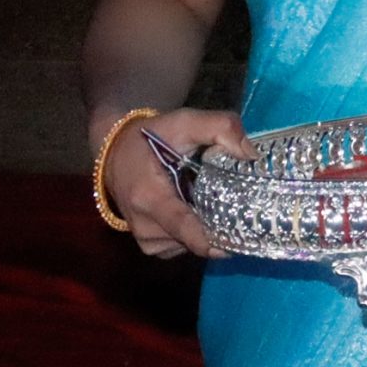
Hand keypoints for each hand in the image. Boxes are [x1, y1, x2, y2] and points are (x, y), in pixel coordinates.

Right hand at [99, 107, 250, 259]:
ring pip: (192, 243)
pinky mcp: (150, 245)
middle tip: (240, 206)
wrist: (115, 152)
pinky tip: (196, 210)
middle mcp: (145, 226)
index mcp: (149, 198)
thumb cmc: (152, 137)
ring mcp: (146, 239)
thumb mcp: (184, 121)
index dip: (216, 238)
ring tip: (212, 201)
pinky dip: (195, 232)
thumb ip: (220, 128)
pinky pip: (183, 245)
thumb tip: (251, 155)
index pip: (186, 229)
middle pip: (196, 238)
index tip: (243, 234)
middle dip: (220, 226)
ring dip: (207, 227)